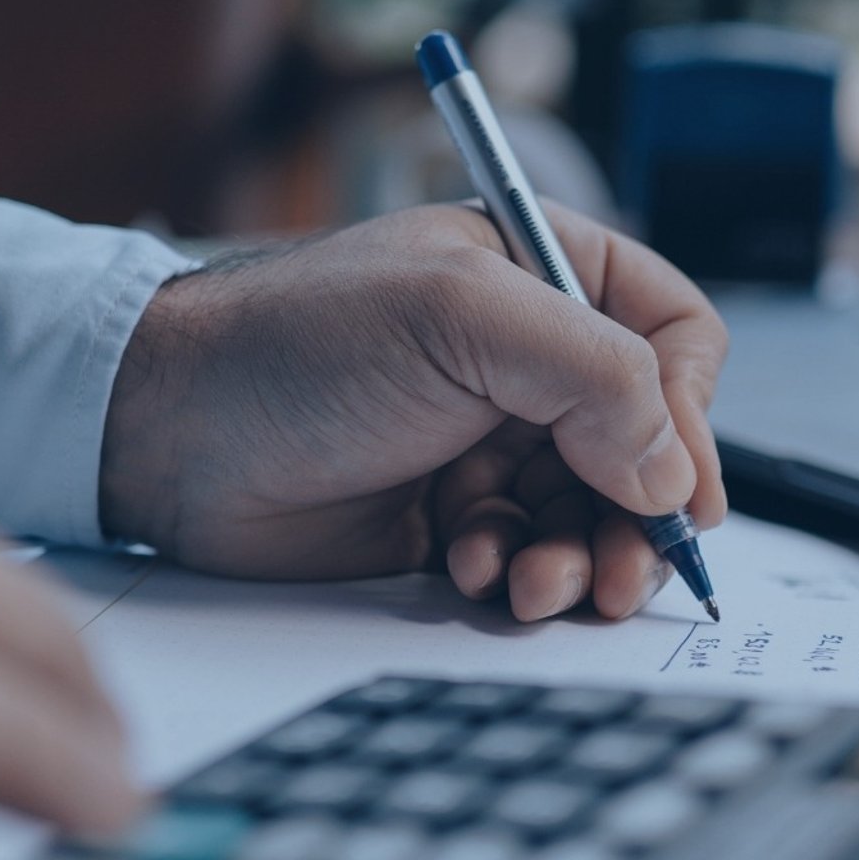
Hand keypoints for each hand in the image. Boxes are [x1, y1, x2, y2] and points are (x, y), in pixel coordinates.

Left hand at [100, 203, 727, 622]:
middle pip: (646, 447)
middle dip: (638, 517)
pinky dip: (513, 575)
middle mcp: (526, 359)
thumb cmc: (296, 341)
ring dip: (579, 558)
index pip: (673, 338)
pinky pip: (525, 558)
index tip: (679, 490)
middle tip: (620, 573)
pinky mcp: (447, 517)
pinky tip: (467, 569)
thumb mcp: (459, 318)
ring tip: (535, 583)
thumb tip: (671, 473)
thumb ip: (592, 375)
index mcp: (543, 276)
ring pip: (591, 516)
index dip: (691, 415)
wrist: (167, 430)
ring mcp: (488, 441)